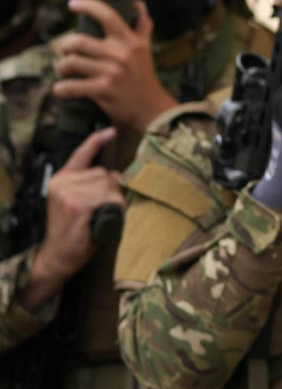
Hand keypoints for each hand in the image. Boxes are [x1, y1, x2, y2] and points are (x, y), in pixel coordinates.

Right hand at [17, 128, 124, 311]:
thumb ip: (92, 186)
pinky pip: (108, 199)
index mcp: (62, 179)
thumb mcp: (80, 203)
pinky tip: (100, 220)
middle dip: (112, 191)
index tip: (111, 132)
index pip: (81, 155)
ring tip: (100, 217)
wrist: (58, 256)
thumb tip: (116, 175)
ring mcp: (68, 193)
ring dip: (114, 202)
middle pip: (105, 174)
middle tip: (101, 211)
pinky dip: (113, 209)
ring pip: (109, 186)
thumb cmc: (74, 231)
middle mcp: (63, 182)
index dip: (96, 142)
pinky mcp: (76, 205)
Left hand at [55, 0, 177, 133]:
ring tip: (66, 71)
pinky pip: (69, 86)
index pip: (107, 15)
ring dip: (62, 68)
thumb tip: (138, 3)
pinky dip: (61, 89)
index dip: (87, 5)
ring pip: (69, 63)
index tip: (73, 4)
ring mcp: (112, 73)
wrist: (152, 110)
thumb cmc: (144, 78)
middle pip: (77, 41)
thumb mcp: (146, 50)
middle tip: (66, 52)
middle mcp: (121, 55)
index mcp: (131, 42)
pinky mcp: (103, 91)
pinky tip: (63, 89)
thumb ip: (142, 27)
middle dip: (65, 47)